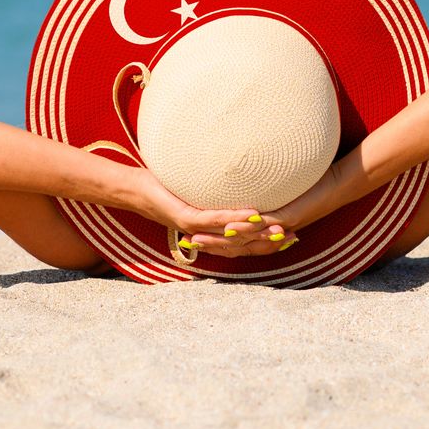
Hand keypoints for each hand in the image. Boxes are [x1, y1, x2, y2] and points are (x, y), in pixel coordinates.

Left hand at [129, 169, 298, 256]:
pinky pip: (213, 220)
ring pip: (231, 237)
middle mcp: (205, 236)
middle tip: (293, 235)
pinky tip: (250, 214)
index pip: (245, 244)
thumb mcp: (200, 191)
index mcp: (211, 233)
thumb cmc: (167, 187)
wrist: (134, 190)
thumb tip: (242, 181)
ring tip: (279, 228)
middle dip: (269, 242)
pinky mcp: (185, 217)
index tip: (294, 234)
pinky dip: (233, 218)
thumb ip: (219, 194)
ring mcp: (195, 229)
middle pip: (243, 247)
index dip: (269, 242)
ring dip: (256, 233)